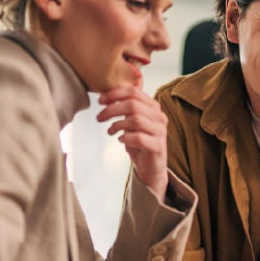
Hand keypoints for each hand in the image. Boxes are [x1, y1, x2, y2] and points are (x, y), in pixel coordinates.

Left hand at [97, 67, 169, 201]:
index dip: (115, 94)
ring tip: (110, 131)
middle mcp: (159, 116)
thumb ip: (125, 109)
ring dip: (117, 125)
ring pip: (136, 120)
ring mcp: (160, 131)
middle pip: (133, 105)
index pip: (134, 92)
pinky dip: (125, 138)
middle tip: (99, 118)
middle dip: (112, 109)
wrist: (151, 168)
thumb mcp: (131, 122)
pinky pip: (139, 138)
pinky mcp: (158, 146)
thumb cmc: (139, 143)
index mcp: (153, 107)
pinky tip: (121, 140)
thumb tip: (105, 98)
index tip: (100, 100)